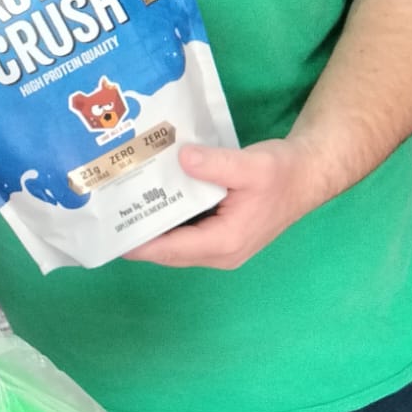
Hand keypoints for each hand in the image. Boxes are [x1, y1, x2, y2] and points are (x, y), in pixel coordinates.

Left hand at [122, 138, 328, 269]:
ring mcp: (219, 247)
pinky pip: (184, 234)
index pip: (170, 250)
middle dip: (137, 236)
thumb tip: (181, 158)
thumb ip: (216, 164)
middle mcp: (219, 253)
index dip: (138, 243)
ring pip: (174, 245)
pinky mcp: (219, 236)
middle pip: (167, 252)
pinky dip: (166, 222)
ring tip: (118, 207)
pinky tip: (148, 200)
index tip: (108, 231)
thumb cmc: (282, 173)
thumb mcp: (251, 165)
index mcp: (224, 242)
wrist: (308, 174)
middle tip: (104, 214)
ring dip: (150, 229)